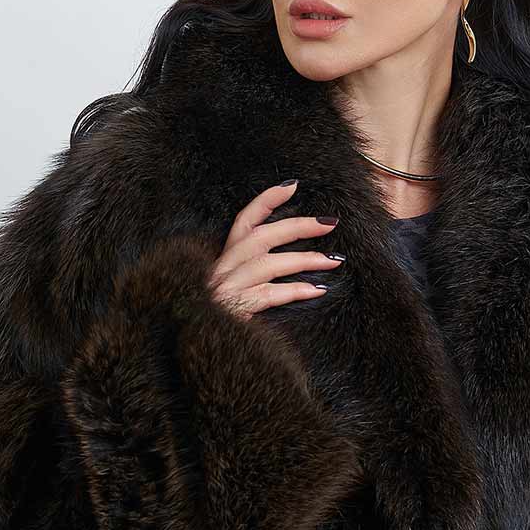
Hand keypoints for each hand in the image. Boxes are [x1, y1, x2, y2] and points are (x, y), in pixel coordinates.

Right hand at [208, 181, 342, 319]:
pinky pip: (268, 295)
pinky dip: (294, 291)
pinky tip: (317, 290)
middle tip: (330, 222)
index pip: (244, 220)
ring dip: (304, 260)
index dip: (266, 201)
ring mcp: (227, 288)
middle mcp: (223, 268)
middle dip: (298, 226)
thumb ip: (253, 271)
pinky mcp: (233, 309)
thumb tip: (291, 258)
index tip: (293, 186)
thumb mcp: (232, 287)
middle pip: (262, 237)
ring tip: (332, 261)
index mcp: (223, 258)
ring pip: (268, 264)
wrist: (197, 343)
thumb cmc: (219, 317)